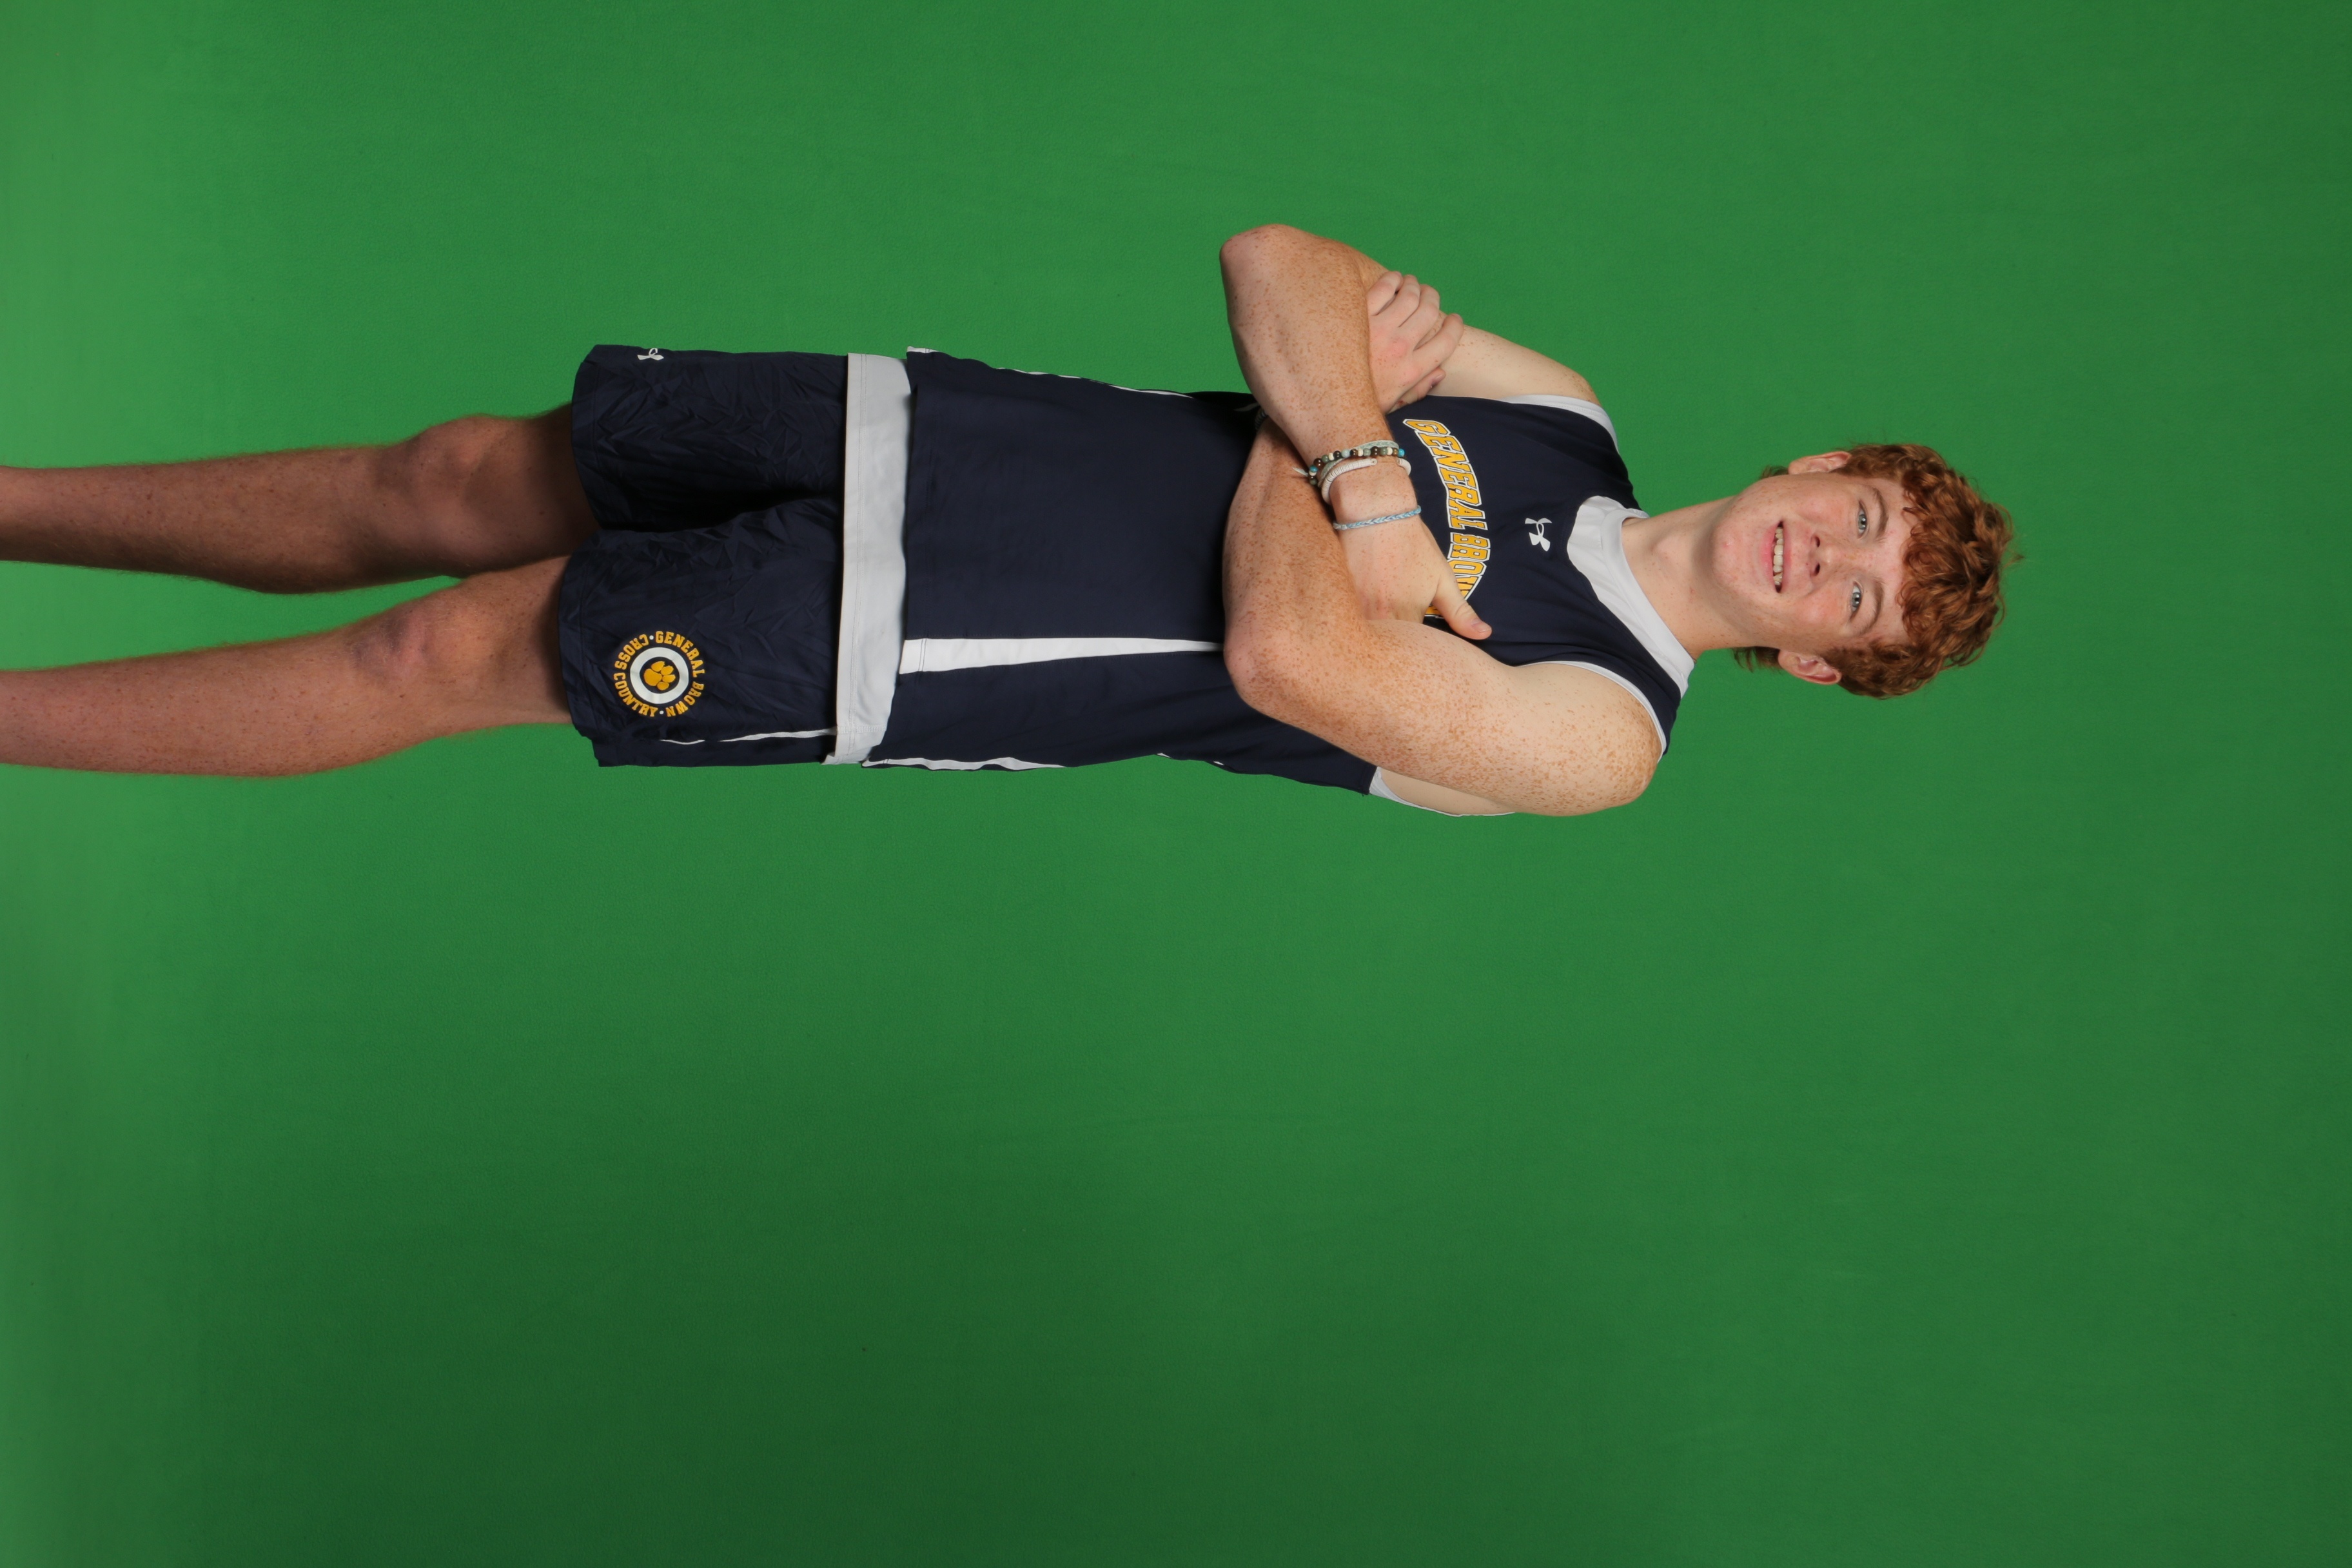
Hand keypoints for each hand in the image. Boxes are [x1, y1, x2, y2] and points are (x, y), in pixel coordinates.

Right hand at [1329, 466, 1489, 640]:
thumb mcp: (1442, 578)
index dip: (1414, 653)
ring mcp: (1349, 609)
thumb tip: (1485, 635)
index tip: (1416, 651)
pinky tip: (1351, 624)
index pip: (1411, 654)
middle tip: (1394, 651)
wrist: (1375, 511)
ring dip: (1367, 643)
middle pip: (1382, 652)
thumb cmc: (1412, 543)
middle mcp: (1376, 620)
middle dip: (1388, 653)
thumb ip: (1459, 613)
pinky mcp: (1331, 599)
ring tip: (1371, 641)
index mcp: (1405, 618)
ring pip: (1359, 640)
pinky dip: (1347, 628)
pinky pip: (1338, 624)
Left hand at [1366, 271, 1464, 411]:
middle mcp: (1399, 349)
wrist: (1320, 397)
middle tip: (1430, 293)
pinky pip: (1384, 288)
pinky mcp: (1358, 315)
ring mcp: (1379, 330)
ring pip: (1410, 296)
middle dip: (1434, 298)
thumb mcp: (1390, 405)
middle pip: (1429, 312)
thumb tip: (1440, 373)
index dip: (1455, 326)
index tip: (1454, 319)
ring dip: (1415, 285)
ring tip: (1412, 284)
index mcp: (1411, 371)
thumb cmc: (1352, 403)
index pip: (1447, 342)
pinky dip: (1393, 279)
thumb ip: (1417, 390)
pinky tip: (1393, 279)